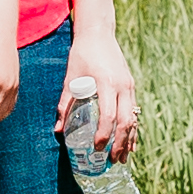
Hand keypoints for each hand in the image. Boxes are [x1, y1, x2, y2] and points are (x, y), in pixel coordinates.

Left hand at [61, 25, 136, 156]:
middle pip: (125, 121)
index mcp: (106, 83)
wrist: (98, 33)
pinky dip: (133, 128)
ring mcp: (129, 86)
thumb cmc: (81, 54)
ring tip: (123, 158)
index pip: (109, 115)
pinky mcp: (131, 85)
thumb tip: (58, 130)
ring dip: (129, 139)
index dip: (104, 134)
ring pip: (133, 118)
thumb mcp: (70, 78)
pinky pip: (134, 112)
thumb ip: (65, 104)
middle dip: (120, 143)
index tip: (97, 148)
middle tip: (112, 160)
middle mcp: (122, 86)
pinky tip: (131, 143)